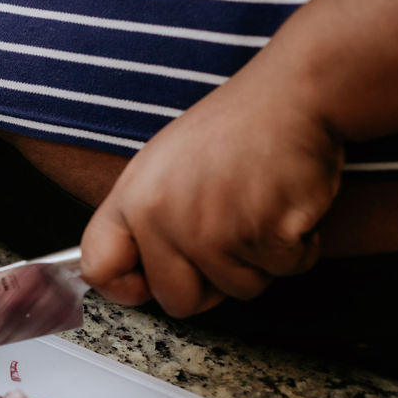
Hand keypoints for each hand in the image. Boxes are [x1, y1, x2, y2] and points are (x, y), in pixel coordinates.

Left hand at [80, 72, 344, 316]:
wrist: (294, 95)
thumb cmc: (235, 129)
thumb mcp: (163, 166)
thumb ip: (145, 218)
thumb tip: (135, 273)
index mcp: (134, 199)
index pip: (98, 268)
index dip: (125, 288)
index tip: (149, 282)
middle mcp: (164, 218)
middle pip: (177, 301)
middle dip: (210, 286)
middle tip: (231, 241)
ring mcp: (212, 229)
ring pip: (240, 290)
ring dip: (261, 261)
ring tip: (262, 208)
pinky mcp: (265, 234)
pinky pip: (286, 271)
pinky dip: (300, 248)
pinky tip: (291, 206)